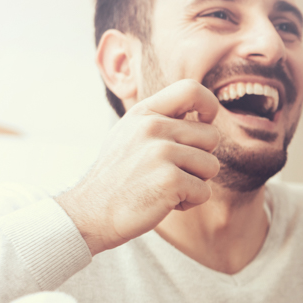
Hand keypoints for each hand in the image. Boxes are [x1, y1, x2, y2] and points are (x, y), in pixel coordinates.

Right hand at [57, 79, 221, 253]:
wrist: (91, 212)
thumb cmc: (118, 177)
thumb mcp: (131, 135)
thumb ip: (160, 121)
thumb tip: (202, 114)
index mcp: (144, 113)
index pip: (191, 89)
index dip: (209, 106)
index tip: (204, 123)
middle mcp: (152, 127)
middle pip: (212, 136)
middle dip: (201, 159)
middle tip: (174, 172)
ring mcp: (161, 152)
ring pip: (212, 166)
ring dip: (195, 183)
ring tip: (166, 187)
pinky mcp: (170, 179)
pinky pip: (204, 192)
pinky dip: (189, 202)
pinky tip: (164, 202)